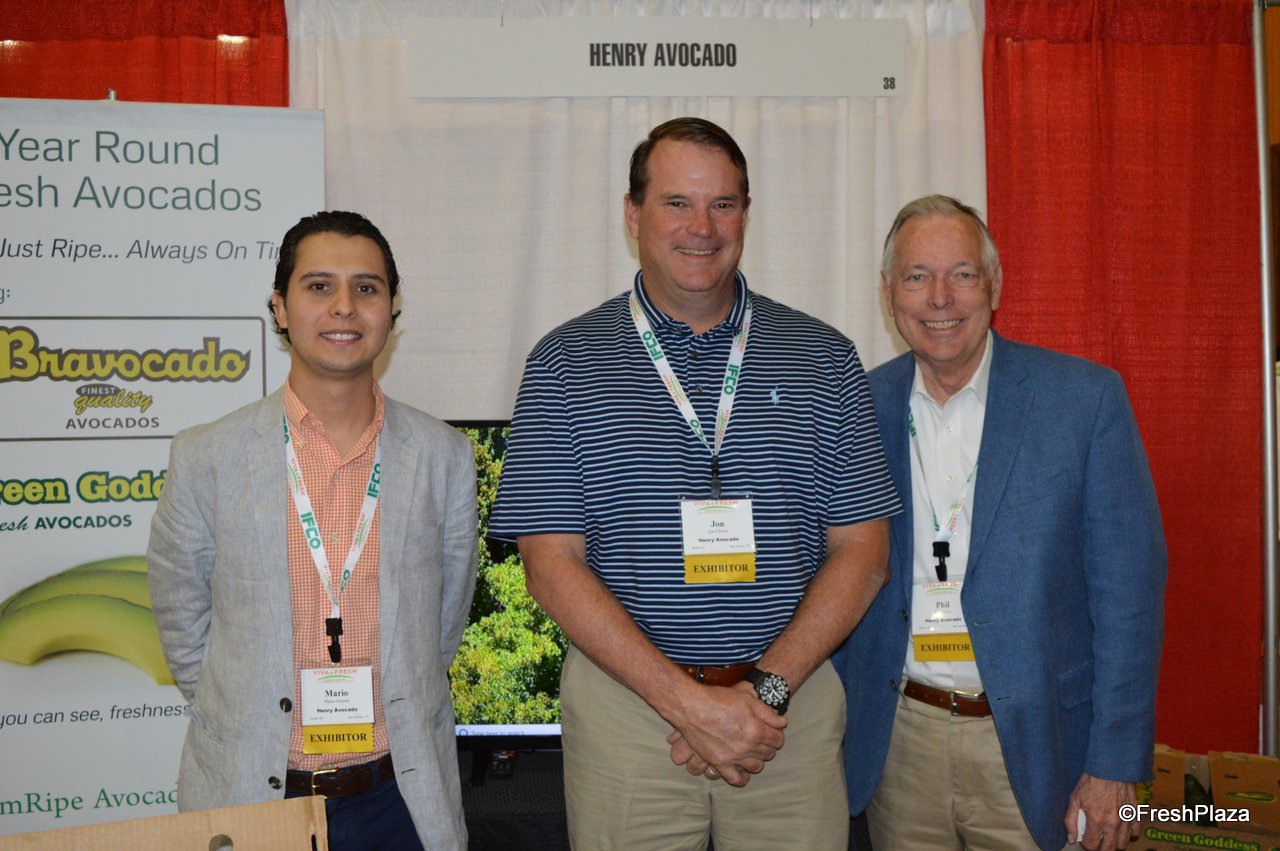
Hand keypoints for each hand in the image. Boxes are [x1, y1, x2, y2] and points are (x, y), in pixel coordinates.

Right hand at [663, 681, 785, 786]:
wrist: (692, 707)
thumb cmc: (719, 699)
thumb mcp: (747, 699)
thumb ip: (767, 713)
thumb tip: (782, 723)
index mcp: (757, 730)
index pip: (778, 740)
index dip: (777, 735)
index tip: (773, 732)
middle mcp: (747, 747)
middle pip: (768, 753)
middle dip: (768, 746)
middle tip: (762, 739)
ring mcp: (733, 757)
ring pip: (756, 767)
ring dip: (758, 759)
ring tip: (752, 751)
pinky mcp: (719, 763)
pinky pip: (735, 779)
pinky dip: (742, 778)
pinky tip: (743, 771)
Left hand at [1064, 773, 1138, 849]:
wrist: (1110, 768)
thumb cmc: (1091, 782)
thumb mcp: (1074, 799)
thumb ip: (1070, 820)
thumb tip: (1071, 838)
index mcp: (1096, 820)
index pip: (1092, 845)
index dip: (1087, 845)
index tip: (1085, 839)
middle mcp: (1112, 823)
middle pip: (1108, 848)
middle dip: (1100, 848)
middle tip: (1096, 841)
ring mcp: (1125, 820)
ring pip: (1122, 844)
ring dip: (1115, 844)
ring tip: (1108, 838)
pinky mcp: (1134, 813)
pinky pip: (1136, 832)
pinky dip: (1130, 835)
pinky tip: (1123, 831)